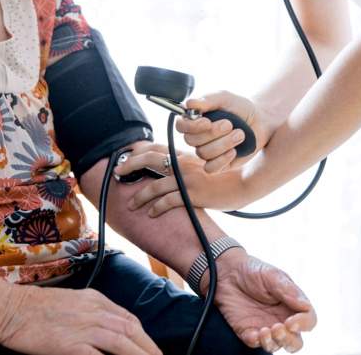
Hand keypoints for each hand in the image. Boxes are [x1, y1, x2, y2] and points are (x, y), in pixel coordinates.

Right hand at [0, 285, 160, 354]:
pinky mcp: (70, 343)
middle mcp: (94, 311)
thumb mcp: (72, 302)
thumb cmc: (36, 308)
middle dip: (150, 349)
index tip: (152, 350)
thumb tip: (110, 329)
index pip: (130, 319)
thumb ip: (93, 314)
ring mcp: (83, 327)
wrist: (10, 308)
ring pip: (122, 343)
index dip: (145, 338)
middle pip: (132, 331)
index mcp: (96, 300)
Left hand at [117, 146, 250, 215]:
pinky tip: (151, 213)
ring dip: (140, 196)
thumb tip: (168, 171)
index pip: (155, 148)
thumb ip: (184, 165)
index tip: (126, 158)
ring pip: (154, 186)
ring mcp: (187, 179)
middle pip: (149, 159)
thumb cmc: (221, 177)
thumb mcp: (201, 165)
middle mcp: (183, 163)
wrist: (241, 184)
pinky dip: (157, 207)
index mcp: (184, 155)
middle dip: (129, 166)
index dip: (138, 151)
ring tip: (132, 204)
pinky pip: (168, 201)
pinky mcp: (192, 194)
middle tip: (118, 173)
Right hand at [179, 91, 274, 172]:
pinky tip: (234, 151)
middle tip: (230, 124)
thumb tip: (189, 104)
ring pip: (203, 153)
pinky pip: (210, 168)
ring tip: (240, 134)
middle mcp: (198, 137)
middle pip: (192, 140)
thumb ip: (207, 100)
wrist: (261, 122)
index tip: (207, 121)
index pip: (180, 126)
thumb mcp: (226, 98)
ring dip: (223, 143)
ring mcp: (207, 152)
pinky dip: (222, 159)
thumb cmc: (241, 108)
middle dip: (212, 133)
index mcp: (195, 120)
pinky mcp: (218, 165)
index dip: (191, 126)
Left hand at [210, 249, 315, 352]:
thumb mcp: (272, 275)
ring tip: (265, 331)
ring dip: (274, 343)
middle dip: (290, 340)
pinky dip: (256, 342)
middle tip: (278, 328)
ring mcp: (265, 327)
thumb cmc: (253, 270)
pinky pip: (255, 343)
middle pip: (295, 341)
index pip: (308, 320)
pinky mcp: (247, 331)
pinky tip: (254, 333)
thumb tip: (305, 306)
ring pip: (277, 346)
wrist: (227, 271)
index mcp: (292, 305)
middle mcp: (281, 319)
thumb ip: (288, 290)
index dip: (304, 324)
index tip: (291, 322)